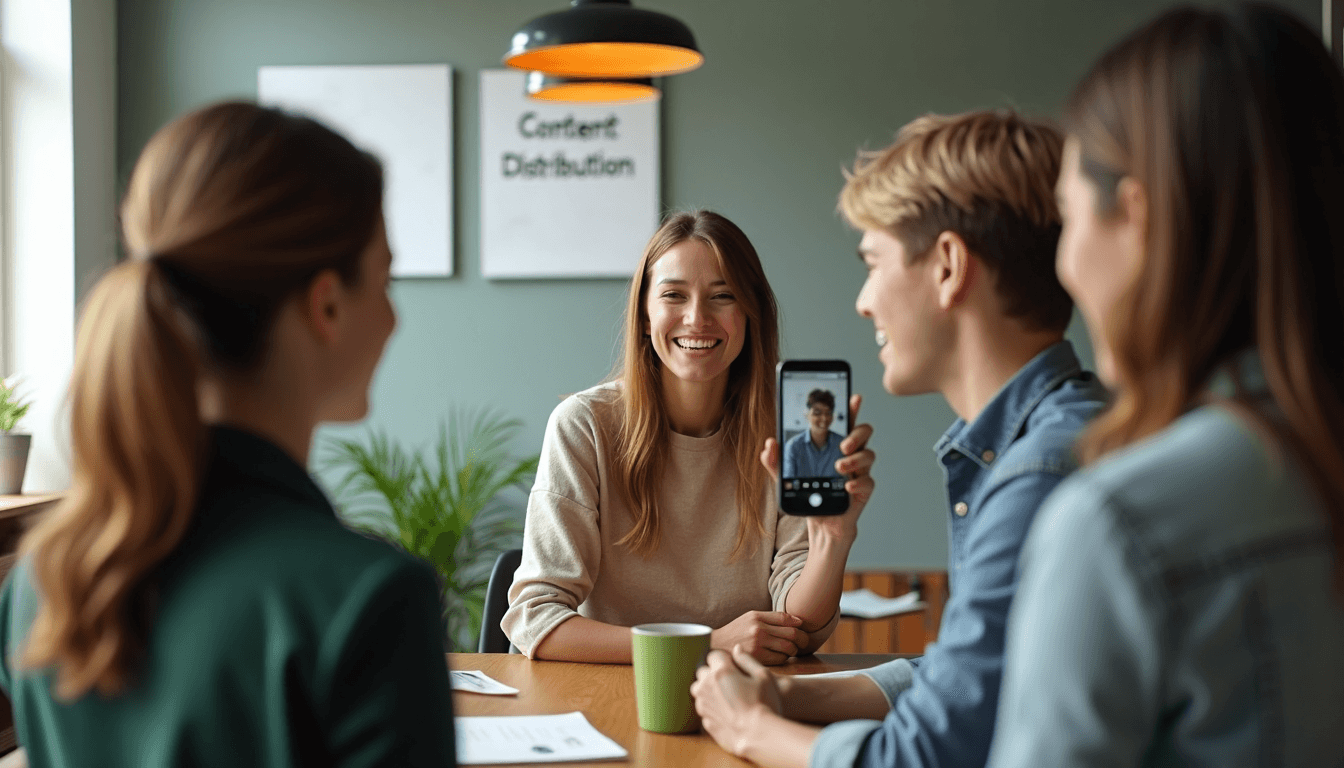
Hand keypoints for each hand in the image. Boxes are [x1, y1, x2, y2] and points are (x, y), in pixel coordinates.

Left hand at [691, 646, 782, 757]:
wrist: (760, 735)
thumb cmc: (765, 703)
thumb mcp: (763, 675)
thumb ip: (747, 659)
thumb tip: (737, 648)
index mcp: (721, 671)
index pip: (713, 655)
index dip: (724, 659)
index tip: (733, 665)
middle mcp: (707, 686)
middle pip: (703, 671)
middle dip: (713, 673)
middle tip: (731, 681)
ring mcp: (704, 705)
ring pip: (699, 690)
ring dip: (709, 689)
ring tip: (727, 696)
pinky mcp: (706, 720)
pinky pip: (704, 708)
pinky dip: (711, 706)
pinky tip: (727, 711)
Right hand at [712, 611, 808, 664]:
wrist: (715, 648)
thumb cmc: (735, 633)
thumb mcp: (749, 618)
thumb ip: (770, 618)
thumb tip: (797, 621)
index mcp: (756, 616)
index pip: (785, 618)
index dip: (798, 623)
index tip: (801, 628)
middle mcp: (758, 628)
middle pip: (792, 633)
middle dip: (802, 639)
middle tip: (803, 643)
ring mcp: (758, 644)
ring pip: (788, 647)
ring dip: (793, 650)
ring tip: (790, 650)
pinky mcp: (757, 658)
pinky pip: (780, 659)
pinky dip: (784, 659)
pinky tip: (779, 657)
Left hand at [778, 393, 874, 542]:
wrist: (820, 522)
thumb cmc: (808, 493)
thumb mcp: (785, 477)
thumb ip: (775, 461)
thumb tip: (769, 444)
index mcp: (834, 445)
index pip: (846, 421)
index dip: (852, 408)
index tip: (853, 397)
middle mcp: (851, 454)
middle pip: (864, 433)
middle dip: (856, 434)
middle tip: (842, 445)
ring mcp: (859, 471)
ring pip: (869, 455)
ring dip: (855, 459)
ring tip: (838, 467)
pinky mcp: (863, 490)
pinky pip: (868, 482)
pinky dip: (858, 483)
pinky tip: (847, 487)